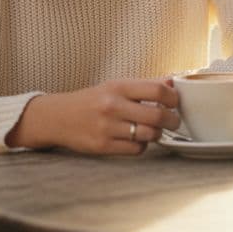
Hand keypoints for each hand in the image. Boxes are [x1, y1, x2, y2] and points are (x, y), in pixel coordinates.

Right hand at [6, 79, 180, 154]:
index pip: (157, 90)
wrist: (58, 117)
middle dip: (172, 120)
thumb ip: (145, 85)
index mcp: (118, 87)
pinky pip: (136, 149)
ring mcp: (107, 127)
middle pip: (157, 115)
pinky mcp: (102, 146)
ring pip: (149, 135)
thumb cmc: (92, 100)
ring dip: (157, 134)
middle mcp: (112, 105)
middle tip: (173, 121)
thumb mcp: (115, 86)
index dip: (173, 98)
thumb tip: (173, 83)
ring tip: (154, 130)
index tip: (175, 103)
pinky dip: (142, 145)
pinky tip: (137, 139)